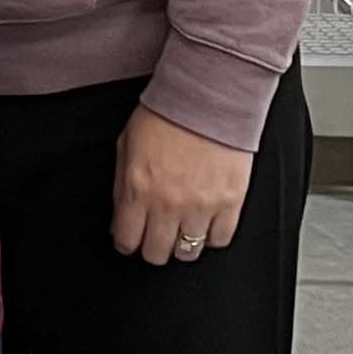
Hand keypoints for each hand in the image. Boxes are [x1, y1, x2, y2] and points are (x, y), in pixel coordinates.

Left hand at [112, 103, 253, 265]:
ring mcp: (201, 205)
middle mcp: (168, 203)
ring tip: (179, 233)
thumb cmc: (164, 117)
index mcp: (138, 188)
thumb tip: (121, 215)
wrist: (205, 100)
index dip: (126, 243)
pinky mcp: (230, 202)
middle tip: (153, 238)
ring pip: (188, 252)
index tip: (129, 239)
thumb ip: (122, 186)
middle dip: (151, 248)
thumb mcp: (125, 147)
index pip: (127, 239)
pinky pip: (220, 239)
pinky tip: (204, 226)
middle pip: (157, 253)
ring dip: (181, 246)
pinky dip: (210, 238)